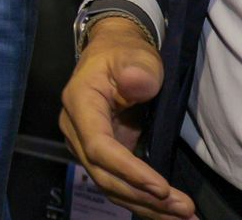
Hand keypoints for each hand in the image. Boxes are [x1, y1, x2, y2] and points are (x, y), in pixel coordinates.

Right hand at [60, 17, 192, 218]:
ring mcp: (85, 143)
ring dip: (143, 205)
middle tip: (183, 209)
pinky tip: (165, 210)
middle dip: (142, 196)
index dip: (127, 170)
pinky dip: (140, 200)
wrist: (113, 52)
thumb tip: (136, 84)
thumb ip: (136, 68)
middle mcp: (75, 128)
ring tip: (181, 216)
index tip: (161, 186)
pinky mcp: (100, 153)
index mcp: (79, 102)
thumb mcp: (134, 55)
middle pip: (102, 173)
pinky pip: (116, 182)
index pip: (98, 146)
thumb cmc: (123, 53)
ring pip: (108, 184)